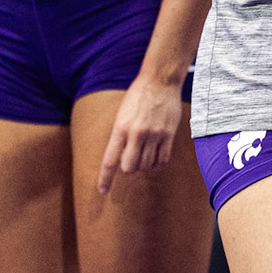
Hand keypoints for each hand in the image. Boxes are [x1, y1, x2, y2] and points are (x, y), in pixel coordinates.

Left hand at [96, 74, 184, 193]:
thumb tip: (122, 158)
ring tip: (145, 154)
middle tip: (131, 160)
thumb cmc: (138, 96)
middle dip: (129, 168)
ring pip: (147, 165)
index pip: (110, 160)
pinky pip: (163, 159)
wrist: (160, 81)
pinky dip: (158, 164)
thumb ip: (121, 136)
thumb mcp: (122, 115)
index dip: (105, 179)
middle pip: (130, 167)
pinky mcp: (169, 134)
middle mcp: (137, 134)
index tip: (102, 191)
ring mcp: (154, 134)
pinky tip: (156, 159)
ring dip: (144, 165)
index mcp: (120, 128)